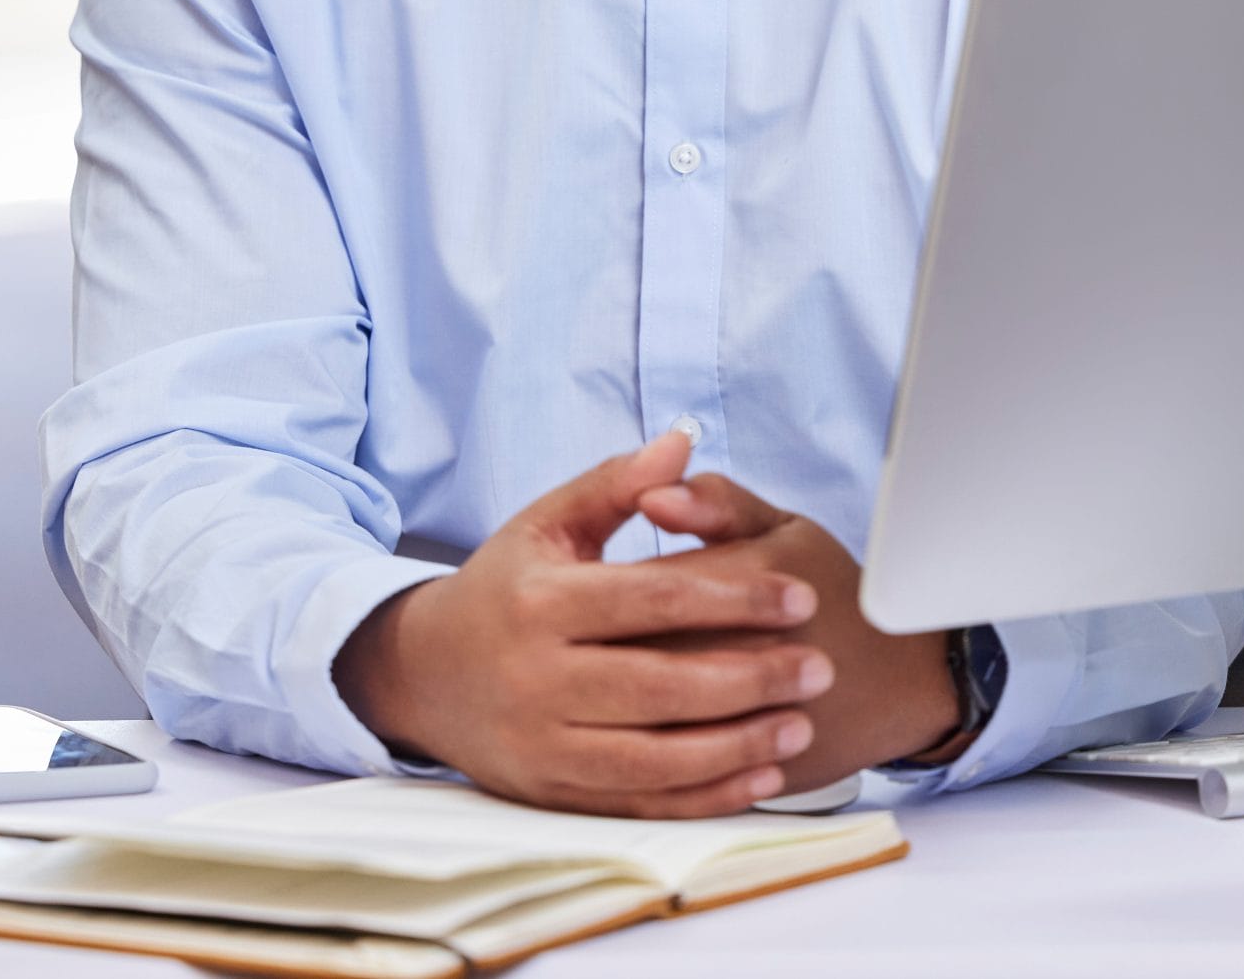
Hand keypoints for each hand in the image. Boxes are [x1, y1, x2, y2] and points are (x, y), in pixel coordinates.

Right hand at [333, 432, 836, 815]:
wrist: (423, 673)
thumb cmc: (504, 586)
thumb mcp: (547, 522)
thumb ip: (616, 481)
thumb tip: (681, 440)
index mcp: (542, 603)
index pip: (655, 599)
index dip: (735, 598)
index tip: (802, 598)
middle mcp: (538, 678)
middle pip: (662, 685)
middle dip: (751, 679)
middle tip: (820, 668)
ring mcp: (542, 744)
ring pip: (654, 757)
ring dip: (737, 746)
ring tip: (801, 724)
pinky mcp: (550, 793)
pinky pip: (637, 803)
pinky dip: (701, 797)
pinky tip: (758, 777)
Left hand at [635, 473, 960, 791]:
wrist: (900, 679)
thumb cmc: (833, 591)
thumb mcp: (782, 526)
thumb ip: (713, 501)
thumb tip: (653, 497)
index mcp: (744, 584)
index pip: (637, 587)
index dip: (609, 587)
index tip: (609, 586)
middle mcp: (739, 657)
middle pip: (631, 652)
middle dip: (608, 642)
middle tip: (610, 635)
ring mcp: (743, 724)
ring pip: (642, 715)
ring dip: (622, 697)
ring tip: (629, 675)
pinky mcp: (740, 774)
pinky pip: (668, 770)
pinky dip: (647, 747)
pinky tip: (651, 724)